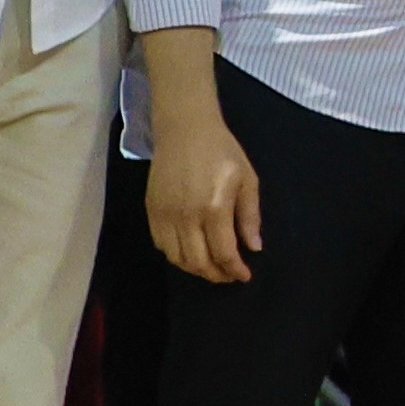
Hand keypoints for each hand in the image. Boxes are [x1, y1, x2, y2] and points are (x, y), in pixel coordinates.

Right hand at [147, 106, 266, 281]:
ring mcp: (165, 215)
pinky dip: (175, 256)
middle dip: (216, 275)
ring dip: (195, 269)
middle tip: (229, 275)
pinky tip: (190, 252)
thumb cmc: (222, 151)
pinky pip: (161, 245)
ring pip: (177, 258)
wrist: (184, 130)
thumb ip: (250, 216)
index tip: (244, 276)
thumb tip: (253, 248)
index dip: (235, 270)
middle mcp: (186, 216)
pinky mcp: (151, 211)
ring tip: (211, 266)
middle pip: (198, 262)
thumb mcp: (247, 180)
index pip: (223, 252)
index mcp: (214, 208)